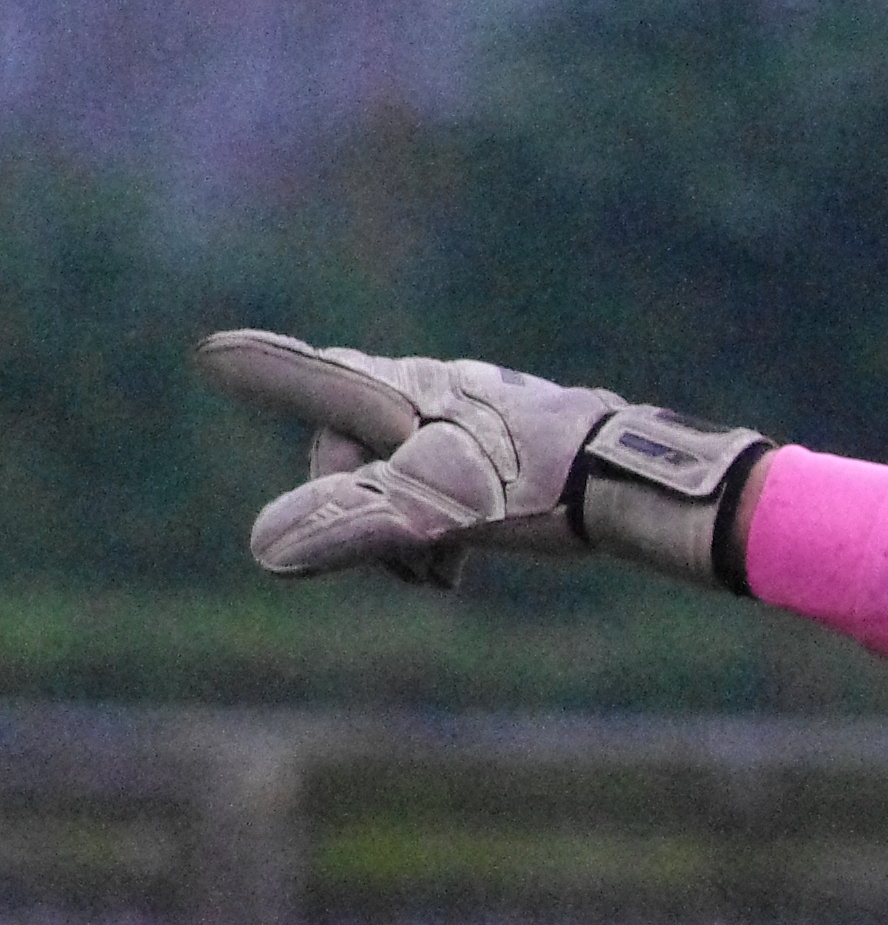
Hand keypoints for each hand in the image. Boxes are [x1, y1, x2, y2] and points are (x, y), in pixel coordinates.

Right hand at [195, 331, 766, 591]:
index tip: (217, 351)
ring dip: (405, 530)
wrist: (633, 480)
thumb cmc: (533, 480)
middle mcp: (430, 393)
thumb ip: (353, 521)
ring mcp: (470, 418)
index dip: (269, 372)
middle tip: (410, 566)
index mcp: (400, 393)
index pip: (319, 381)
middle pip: (353, 453)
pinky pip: (446, 484)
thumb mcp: (435, 504)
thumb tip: (267, 548)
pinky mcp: (507, 446)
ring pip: (401, 477)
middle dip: (361, 512)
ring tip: (442, 573)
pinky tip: (464, 560)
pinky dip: (442, 525)